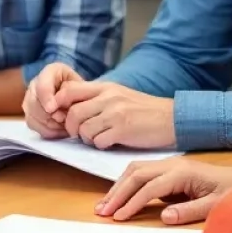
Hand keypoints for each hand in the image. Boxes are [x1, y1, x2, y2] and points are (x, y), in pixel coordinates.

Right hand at [23, 62, 84, 137]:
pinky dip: (46, 130)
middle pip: (33, 102)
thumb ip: (70, 96)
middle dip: (47, 115)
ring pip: (31, 115)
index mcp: (51, 72)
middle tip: (63, 120)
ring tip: (63, 126)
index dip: (45, 97)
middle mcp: (36, 83)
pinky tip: (59, 130)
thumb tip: (55, 112)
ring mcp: (30, 98)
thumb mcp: (82, 89)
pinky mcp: (30, 113)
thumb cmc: (83, 93)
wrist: (81, 99)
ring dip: (48, 124)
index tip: (51, 109)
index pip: (41, 84)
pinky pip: (33, 124)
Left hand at [56, 82, 175, 149]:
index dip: (59, 103)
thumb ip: (97, 97)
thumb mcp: (119, 94)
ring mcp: (116, 113)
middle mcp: (109, 97)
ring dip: (86, 138)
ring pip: (84, 129)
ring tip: (96, 138)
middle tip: (78, 133)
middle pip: (73, 112)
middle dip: (71, 127)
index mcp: (106, 87)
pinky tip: (109, 142)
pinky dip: (100, 145)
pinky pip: (99, 141)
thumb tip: (69, 106)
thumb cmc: (143, 109)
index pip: (70, 90)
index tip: (60, 115)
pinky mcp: (124, 130)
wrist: (172, 118)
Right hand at [96, 159, 231, 223]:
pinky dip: (125, 182)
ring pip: (134, 169)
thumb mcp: (217, 206)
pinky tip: (118, 194)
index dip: (133, 202)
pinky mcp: (166, 168)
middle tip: (101, 211)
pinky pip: (139, 171)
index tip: (119, 217)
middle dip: (117, 192)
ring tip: (104, 204)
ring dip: (117, 186)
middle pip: (136, 174)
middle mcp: (171, 164)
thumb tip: (164, 216)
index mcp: (182, 173)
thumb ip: (190, 211)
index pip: (150, 187)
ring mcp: (167, 164)